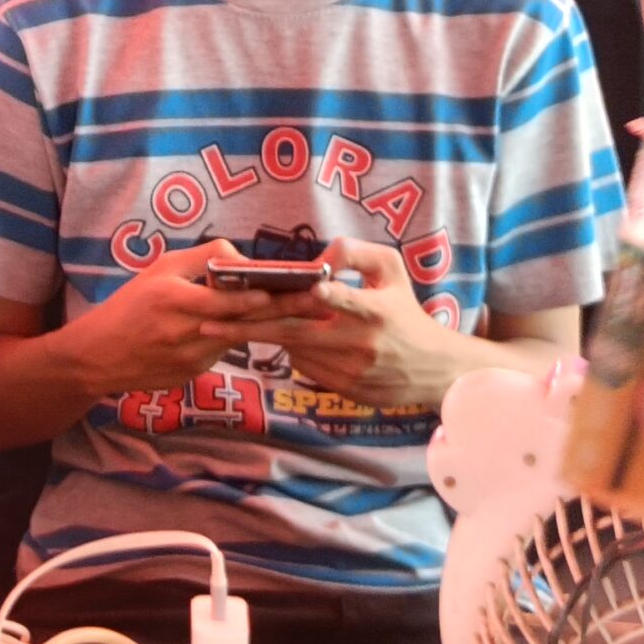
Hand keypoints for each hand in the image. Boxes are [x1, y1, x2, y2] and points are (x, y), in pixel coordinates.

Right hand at [66, 243, 324, 392]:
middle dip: (283, 314)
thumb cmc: (130, 305)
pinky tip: (251, 330)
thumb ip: (201, 260)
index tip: (288, 291)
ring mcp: (192, 358)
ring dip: (267, 328)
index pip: (224, 300)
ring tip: (302, 317)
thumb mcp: (159, 270)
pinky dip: (235, 340)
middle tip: (317, 306)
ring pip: (237, 339)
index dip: (256, 298)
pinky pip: (222, 353)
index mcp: (174, 300)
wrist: (99, 355)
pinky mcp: (194, 374)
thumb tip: (241, 259)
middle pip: (244, 322)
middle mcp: (186, 332)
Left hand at [220, 238, 464, 408]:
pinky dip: (293, 353)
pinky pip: (306, 370)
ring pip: (294, 352)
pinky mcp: (346, 390)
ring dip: (269, 337)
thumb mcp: (392, 271)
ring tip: (237, 325)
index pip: (340, 300)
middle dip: (248, 328)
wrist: (435, 370)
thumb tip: (323, 255)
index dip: (319, 294)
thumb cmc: (407, 311)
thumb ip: (358, 253)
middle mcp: (360, 343)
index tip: (287, 289)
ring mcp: (352, 371)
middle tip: (207, 324)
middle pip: (294, 333)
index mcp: (374, 310)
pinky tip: (290, 340)